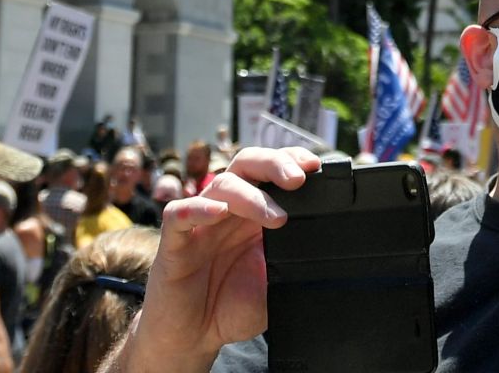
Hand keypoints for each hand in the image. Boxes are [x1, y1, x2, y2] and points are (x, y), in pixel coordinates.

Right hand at [115, 146, 320, 371]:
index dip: (291, 160)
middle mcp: (228, 211)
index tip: (316, 166)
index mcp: (253, 215)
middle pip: (246, 166)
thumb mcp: (274, 286)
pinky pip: (179, 215)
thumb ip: (292, 264)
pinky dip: (198, 209)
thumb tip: (324, 249)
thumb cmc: (230, 308)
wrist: (193, 339)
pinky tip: (219, 212)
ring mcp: (201, 224)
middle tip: (297, 180)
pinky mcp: (174, 243)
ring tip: (276, 218)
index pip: (270, 172)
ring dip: (250, 196)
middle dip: (274, 164)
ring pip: (221, 186)